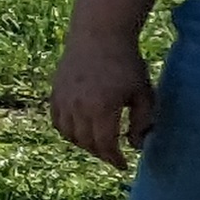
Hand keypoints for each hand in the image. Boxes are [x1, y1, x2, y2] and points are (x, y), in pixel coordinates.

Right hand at [51, 32, 155, 167]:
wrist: (99, 34)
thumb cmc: (126, 63)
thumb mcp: (143, 92)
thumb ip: (142, 121)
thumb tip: (136, 145)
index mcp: (102, 108)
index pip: (105, 145)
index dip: (114, 158)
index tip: (123, 164)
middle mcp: (78, 107)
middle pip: (86, 142)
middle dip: (101, 153)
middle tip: (112, 155)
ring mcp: (64, 100)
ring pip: (69, 134)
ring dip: (83, 143)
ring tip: (97, 142)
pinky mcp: (55, 92)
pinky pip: (57, 120)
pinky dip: (67, 130)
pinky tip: (79, 130)